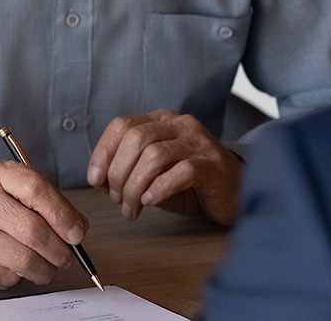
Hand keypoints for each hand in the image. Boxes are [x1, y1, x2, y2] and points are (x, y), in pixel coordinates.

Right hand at [0, 160, 88, 289]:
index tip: (76, 234)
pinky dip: (18, 277)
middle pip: (32, 229)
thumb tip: (77, 228)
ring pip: (22, 258)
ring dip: (43, 270)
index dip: (63, 214)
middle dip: (58, 251)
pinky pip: (5, 275)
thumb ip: (48, 206)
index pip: (36, 188)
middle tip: (65, 258)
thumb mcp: (15, 195)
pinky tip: (12, 267)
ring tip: (46, 268)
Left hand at [87, 109, 242, 224]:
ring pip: (154, 156)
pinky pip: (180, 172)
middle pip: (135, 139)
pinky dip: (159, 189)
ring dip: (135, 187)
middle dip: (118, 173)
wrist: (236, 193)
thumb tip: (98, 179)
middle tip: (117, 200)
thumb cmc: (191, 184)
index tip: (94, 179)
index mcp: (161, 121)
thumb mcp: (153, 174)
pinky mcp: (212, 164)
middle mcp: (179, 124)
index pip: (122, 125)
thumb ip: (128, 171)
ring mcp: (198, 142)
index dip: (103, 152)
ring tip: (132, 209)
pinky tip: (150, 202)